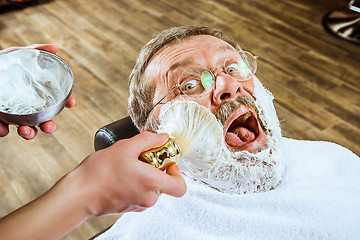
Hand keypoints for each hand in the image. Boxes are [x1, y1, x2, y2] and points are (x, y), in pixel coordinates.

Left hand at [0, 44, 75, 139]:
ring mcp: (11, 114)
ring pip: (25, 129)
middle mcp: (24, 105)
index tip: (71, 103)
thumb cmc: (2, 64)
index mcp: (33, 93)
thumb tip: (54, 48)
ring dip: (29, 133)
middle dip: (49, 126)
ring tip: (25, 130)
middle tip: (48, 126)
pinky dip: (3, 130)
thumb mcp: (16, 55)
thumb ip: (34, 51)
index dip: (64, 103)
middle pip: (42, 121)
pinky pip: (1, 130)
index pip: (53, 101)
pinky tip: (3, 128)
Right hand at [66, 131, 186, 215]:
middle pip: (165, 184)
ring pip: (152, 188)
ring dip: (145, 175)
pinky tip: (122, 173)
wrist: (78, 195)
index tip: (166, 161)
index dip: (177, 172)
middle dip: (157, 169)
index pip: (181, 186)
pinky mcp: (129, 207)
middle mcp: (149, 198)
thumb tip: (163, 137)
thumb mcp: (126, 147)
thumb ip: (149, 140)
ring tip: (128, 163)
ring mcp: (139, 205)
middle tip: (143, 157)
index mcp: (153, 184)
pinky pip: (140, 193)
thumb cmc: (99, 173)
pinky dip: (136, 183)